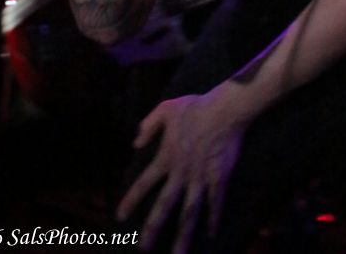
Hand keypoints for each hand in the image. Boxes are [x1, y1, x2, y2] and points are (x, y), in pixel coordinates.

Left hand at [116, 91, 246, 252]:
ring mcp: (200, 177)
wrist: (225, 109)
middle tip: (144, 250)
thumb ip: (148, 125)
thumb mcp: (166, 109)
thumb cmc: (195, 107)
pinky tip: (210, 235)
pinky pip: (215, 203)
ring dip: (183, 236)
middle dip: (153, 229)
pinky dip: (213, 219)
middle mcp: (181, 172)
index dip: (131, 200)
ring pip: (190, 212)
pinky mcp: (219, 178)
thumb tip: (135, 142)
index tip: (120, 217)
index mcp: (166, 157)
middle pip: (165, 206)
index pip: (144, 183)